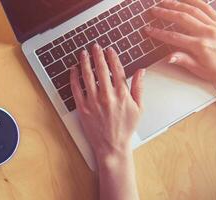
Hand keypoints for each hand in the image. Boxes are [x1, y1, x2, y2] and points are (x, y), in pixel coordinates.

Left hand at [70, 44, 144, 163]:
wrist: (112, 145)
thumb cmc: (125, 128)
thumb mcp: (139, 108)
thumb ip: (139, 87)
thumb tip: (141, 71)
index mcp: (122, 94)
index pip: (116, 69)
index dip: (112, 57)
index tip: (109, 50)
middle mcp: (107, 96)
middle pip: (101, 69)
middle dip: (98, 55)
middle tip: (95, 46)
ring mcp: (93, 102)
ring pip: (87, 76)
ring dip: (85, 62)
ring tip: (83, 53)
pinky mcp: (83, 108)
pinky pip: (76, 89)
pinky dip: (74, 78)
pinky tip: (73, 70)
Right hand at [145, 0, 215, 82]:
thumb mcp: (200, 70)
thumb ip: (184, 61)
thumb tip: (169, 57)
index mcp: (200, 46)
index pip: (174, 37)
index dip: (159, 33)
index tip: (149, 30)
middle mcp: (208, 32)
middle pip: (182, 18)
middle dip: (166, 13)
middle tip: (154, 10)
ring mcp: (215, 24)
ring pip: (193, 9)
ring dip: (177, 4)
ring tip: (166, 2)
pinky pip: (206, 7)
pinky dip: (195, 1)